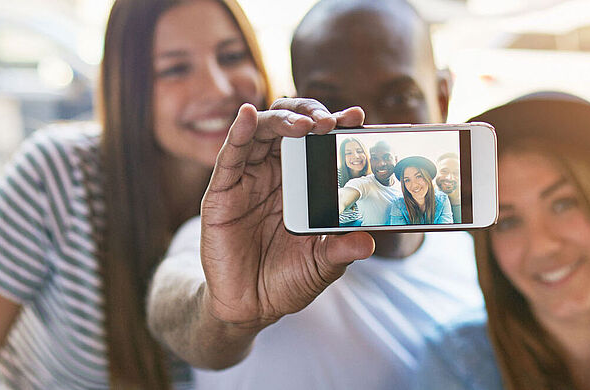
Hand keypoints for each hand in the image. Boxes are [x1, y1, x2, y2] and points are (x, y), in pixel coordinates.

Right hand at [199, 98, 374, 329]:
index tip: (357, 118)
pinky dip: (239, 130)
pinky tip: (248, 115)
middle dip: (310, 114)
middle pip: (289, 126)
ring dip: (282, 119)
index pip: (319, 141)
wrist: (249, 307)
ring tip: (304, 124)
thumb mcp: (322, 265)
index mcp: (303, 183)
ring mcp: (248, 178)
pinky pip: (230, 154)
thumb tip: (368, 241)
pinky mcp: (222, 190)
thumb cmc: (286, 280)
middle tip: (329, 122)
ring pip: (262, 131)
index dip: (336, 125)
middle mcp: (275, 173)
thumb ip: (340, 250)